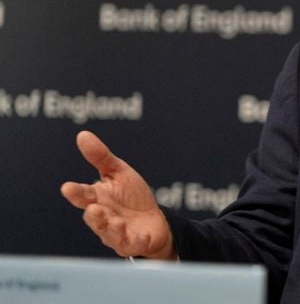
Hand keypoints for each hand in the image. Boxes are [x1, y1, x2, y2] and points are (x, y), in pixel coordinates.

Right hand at [61, 130, 175, 259]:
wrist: (153, 221)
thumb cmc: (131, 197)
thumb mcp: (119, 173)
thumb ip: (100, 157)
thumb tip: (82, 135)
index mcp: (98, 199)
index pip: (84, 195)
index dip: (76, 192)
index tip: (67, 187)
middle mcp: (104, 218)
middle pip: (95, 218)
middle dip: (94, 215)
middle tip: (93, 208)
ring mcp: (118, 233)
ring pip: (111, 234)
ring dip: (112, 229)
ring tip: (116, 222)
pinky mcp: (135, 242)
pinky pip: (134, 243)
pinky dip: (137, 240)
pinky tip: (141, 236)